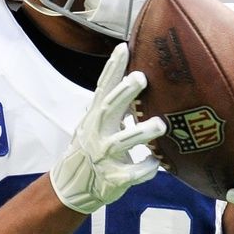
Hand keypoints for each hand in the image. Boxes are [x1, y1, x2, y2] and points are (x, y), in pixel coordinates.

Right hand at [51, 43, 166, 213]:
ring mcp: (103, 156)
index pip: (103, 88)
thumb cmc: (92, 148)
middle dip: (124, 93)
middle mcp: (97, 133)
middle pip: (108, 109)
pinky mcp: (112, 178)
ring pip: (121, 142)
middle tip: (141, 77)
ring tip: (160, 124)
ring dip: (141, 132)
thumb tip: (130, 74)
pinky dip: (146, 168)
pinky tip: (157, 163)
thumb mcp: (96, 123)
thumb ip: (113, 104)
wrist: (73, 186)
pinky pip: (132, 173)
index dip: (112, 68)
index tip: (123, 48)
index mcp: (95, 118)